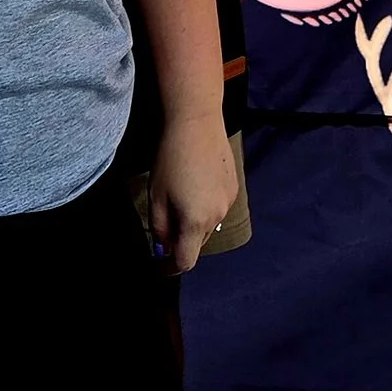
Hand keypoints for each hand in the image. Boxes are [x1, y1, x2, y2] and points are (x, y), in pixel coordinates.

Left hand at [149, 108, 237, 274]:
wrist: (197, 123)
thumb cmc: (170, 159)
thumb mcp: (156, 196)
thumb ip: (160, 228)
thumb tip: (164, 247)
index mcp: (195, 222)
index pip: (186, 261)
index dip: (172, 267)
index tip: (161, 265)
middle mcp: (216, 217)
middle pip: (197, 243)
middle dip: (181, 239)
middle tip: (166, 220)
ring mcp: (229, 202)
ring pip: (208, 224)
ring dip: (194, 221)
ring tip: (181, 195)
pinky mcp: (235, 188)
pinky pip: (218, 207)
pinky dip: (206, 206)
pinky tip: (197, 183)